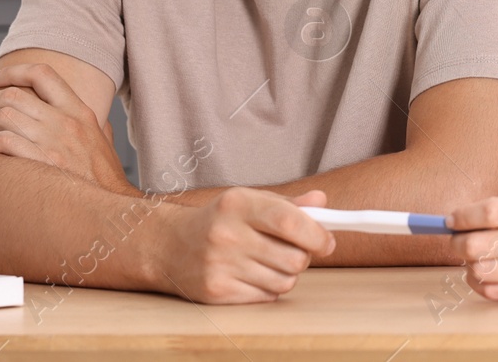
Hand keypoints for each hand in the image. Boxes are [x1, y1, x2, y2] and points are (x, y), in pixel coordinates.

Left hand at [0, 63, 132, 193]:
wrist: (111, 208)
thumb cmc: (105, 178)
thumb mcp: (102, 139)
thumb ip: (88, 123)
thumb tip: (80, 118)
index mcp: (79, 111)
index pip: (42, 74)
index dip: (12, 72)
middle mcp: (65, 121)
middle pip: (12, 96)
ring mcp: (54, 142)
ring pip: (2, 117)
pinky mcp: (42, 163)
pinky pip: (2, 143)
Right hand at [157, 188, 334, 303]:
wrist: (169, 245)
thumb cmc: (219, 220)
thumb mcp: (249, 201)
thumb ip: (287, 204)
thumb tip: (321, 201)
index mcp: (239, 204)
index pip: (290, 222)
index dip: (317, 235)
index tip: (327, 241)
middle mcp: (227, 234)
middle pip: (294, 258)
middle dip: (303, 257)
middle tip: (293, 250)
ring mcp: (220, 265)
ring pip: (284, 281)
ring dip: (286, 274)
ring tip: (270, 261)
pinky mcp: (216, 292)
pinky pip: (266, 297)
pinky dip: (268, 288)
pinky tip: (253, 274)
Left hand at [446, 193, 497, 301]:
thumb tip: (459, 219)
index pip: (488, 212)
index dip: (462, 216)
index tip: (451, 219)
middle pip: (477, 245)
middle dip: (457, 242)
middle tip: (457, 239)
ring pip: (482, 271)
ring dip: (469, 264)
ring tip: (474, 257)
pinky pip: (494, 293)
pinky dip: (480, 283)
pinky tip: (484, 273)